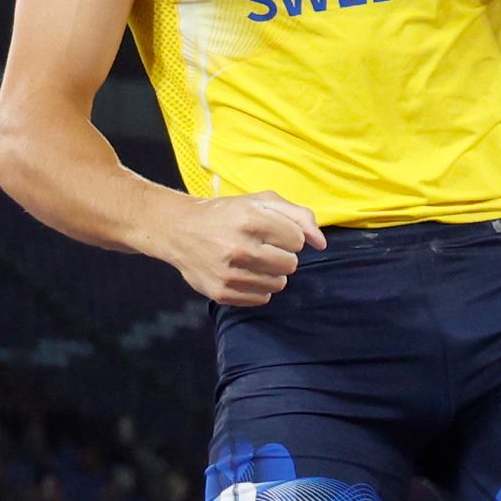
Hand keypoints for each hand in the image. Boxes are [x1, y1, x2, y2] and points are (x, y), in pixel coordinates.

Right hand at [159, 189, 323, 306]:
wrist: (179, 230)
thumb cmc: (227, 213)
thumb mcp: (261, 201)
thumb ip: (299, 216)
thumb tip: (321, 244)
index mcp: (250, 220)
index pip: (298, 240)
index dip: (288, 236)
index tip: (270, 232)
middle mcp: (239, 248)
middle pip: (291, 264)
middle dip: (282, 255)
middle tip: (262, 247)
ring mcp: (229, 273)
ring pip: (279, 284)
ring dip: (272, 273)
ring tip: (253, 261)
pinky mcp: (221, 293)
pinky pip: (261, 299)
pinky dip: (258, 288)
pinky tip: (243, 273)